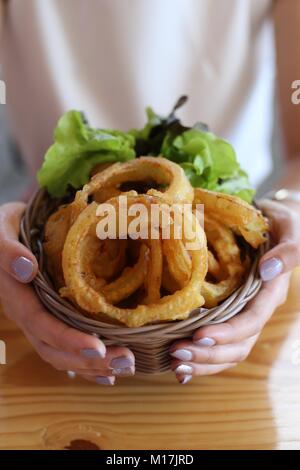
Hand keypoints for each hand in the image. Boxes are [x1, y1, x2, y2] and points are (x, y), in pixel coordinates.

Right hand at [0, 202, 134, 384]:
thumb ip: (8, 251)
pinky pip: (64, 347)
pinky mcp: (49, 318)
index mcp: (17, 296)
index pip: (42, 325)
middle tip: (126, 360)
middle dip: (89, 360)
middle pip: (54, 348)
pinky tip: (107, 372)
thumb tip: (26, 269)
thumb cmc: (5, 228)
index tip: (97, 347)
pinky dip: (85, 364)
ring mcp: (38, 319)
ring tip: (126, 365)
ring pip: (61, 354)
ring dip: (93, 365)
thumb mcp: (1, 231)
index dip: (68, 339)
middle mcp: (28, 314)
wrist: (4, 233)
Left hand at [170, 199, 299, 383]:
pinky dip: (202, 357)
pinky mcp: (231, 313)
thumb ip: (287, 251)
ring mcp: (244, 314)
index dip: (228, 332)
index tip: (199, 335)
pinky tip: (181, 366)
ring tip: (175, 363)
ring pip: (229, 351)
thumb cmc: (281, 223)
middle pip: (239, 344)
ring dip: (203, 361)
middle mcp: (258, 309)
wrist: (271, 223)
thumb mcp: (290, 229)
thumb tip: (269, 270)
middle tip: (176, 352)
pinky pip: (220, 343)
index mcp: (271, 292)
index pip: (251, 320)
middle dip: (209, 353)